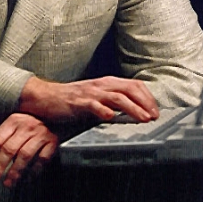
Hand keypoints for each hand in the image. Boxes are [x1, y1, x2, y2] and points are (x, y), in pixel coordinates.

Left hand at [0, 113, 57, 187]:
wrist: (56, 116)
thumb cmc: (30, 123)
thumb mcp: (12, 123)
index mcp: (14, 120)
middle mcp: (27, 126)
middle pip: (9, 149)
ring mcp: (41, 134)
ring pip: (25, 155)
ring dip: (15, 171)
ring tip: (8, 183)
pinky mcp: (53, 142)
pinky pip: (42, 158)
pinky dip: (35, 170)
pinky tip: (28, 178)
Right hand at [19, 75, 158, 122]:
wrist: (46, 97)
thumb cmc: (72, 100)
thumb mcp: (96, 97)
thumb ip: (113, 101)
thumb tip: (134, 112)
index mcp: (107, 83)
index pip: (134, 85)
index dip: (148, 97)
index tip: (156, 111)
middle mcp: (101, 85)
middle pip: (129, 89)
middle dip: (145, 102)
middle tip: (154, 116)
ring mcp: (90, 93)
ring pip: (116, 97)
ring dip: (132, 108)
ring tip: (142, 119)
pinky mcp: (78, 103)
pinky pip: (93, 105)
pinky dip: (103, 111)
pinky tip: (110, 117)